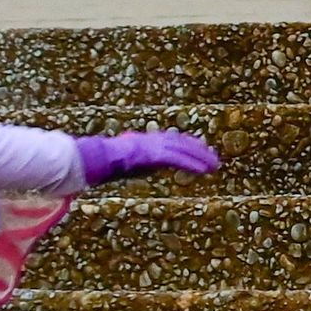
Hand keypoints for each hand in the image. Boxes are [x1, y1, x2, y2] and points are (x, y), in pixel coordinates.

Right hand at [74, 130, 220, 184]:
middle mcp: (150, 140)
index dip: (187, 143)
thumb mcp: (123, 161)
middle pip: (180, 143)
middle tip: (214, 158)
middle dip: (199, 150)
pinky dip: (191, 164)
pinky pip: (177, 160)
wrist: (95, 158)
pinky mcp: (153, 155)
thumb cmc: (103, 162)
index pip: (171, 139)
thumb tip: (138, 165)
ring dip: (200, 158)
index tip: (201, 147)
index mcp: (144, 141)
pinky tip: (204, 171)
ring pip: (182, 150)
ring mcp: (152, 146)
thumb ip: (135, 162)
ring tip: (215, 166)